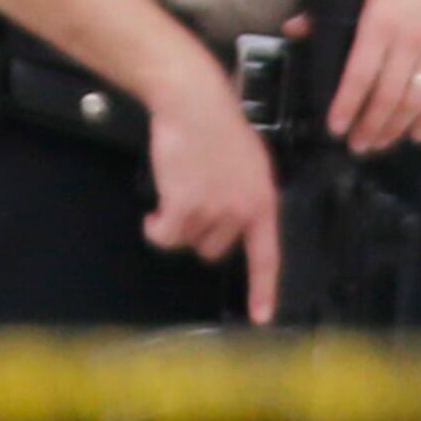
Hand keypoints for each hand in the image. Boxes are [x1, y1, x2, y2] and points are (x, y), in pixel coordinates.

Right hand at [142, 57, 283, 316]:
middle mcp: (242, 211)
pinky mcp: (184, 207)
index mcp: (263, 200)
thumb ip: (244, 194)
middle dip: (198, 230)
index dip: (264, 290)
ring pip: (187, 241)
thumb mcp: (247, 162)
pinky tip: (153, 212)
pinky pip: (164, 237)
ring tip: (174, 191)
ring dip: (176, 224)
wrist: (193, 102)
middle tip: (190, 199)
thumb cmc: (217, 123)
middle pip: (214, 248)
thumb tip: (233, 220)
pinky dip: (154, 227)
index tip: (261, 318)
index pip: (267, 256)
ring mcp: (214, 211)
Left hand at [325, 0, 420, 153]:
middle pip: (388, 97)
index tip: (335, 127)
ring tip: (379, 144)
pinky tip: (418, 135)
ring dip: (396, 128)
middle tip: (356, 146)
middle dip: (370, 126)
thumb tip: (293, 29)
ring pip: (415, 101)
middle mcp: (409, 43)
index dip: (347, 105)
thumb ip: (328, 11)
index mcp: (380, 24)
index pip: (360, 75)